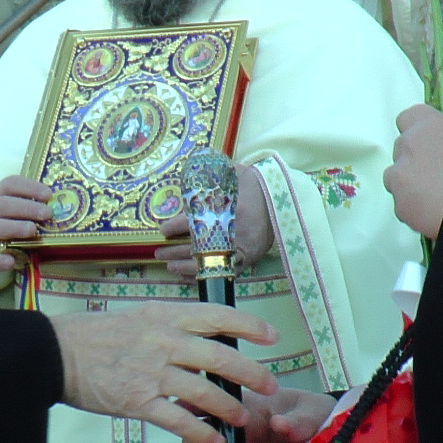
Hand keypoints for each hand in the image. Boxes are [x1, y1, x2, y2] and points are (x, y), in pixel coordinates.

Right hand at [0, 174, 54, 276]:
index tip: (48, 195)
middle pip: (2, 204)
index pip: (10, 184)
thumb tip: (59, 207)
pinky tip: (11, 262)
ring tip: (32, 231)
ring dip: (14, 227)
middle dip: (26, 208)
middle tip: (47, 214)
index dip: (29, 187)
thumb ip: (35, 206)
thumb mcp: (20, 209)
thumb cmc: (11, 221)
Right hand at [53, 305, 279, 442]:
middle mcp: (163, 342)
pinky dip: (201, 432)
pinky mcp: (137, 402)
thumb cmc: (96, 334)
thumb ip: (171, 327)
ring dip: (229, 408)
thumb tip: (204, 337)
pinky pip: (178, 421)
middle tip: (270, 385)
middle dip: (250, 373)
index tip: (270, 336)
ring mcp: (151, 373)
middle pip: (220, 357)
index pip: (217, 316)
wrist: (55, 354)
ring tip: (242, 419)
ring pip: (204, 392)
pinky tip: (215, 441)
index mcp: (165, 316)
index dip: (248, 326)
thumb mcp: (139, 316)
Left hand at [156, 164, 274, 279]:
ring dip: (185, 266)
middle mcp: (233, 231)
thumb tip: (192, 165)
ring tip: (169, 266)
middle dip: (175, 250)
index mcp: (228, 209)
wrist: (283, 200)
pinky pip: (222, 272)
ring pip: (208, 263)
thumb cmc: (255, 185)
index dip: (176, 226)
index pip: (195, 220)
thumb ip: (214, 173)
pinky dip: (204, 276)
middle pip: (197, 246)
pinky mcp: (248, 258)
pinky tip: (188, 277)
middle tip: (159, 252)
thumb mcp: (235, 173)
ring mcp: (241, 247)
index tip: (163, 229)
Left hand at [384, 103, 442, 238]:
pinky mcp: (401, 205)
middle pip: (401, 151)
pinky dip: (415, 212)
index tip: (428, 145)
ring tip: (434, 200)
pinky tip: (435, 216)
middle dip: (414, 162)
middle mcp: (408, 145)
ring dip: (409, 187)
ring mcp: (400, 176)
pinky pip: (403, 208)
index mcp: (428, 124)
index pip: (407, 118)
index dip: (417, 134)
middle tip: (436, 177)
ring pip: (395, 180)